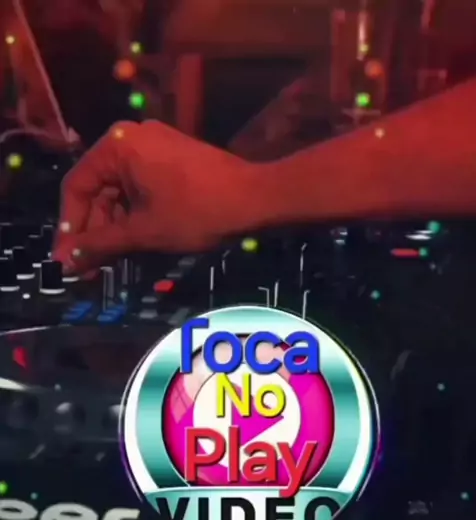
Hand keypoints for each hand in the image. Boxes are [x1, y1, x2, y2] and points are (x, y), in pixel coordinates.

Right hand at [53, 121, 264, 273]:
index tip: (65, 261)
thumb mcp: (144, 232)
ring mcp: (152, 146)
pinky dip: (132, 216)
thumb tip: (67, 262)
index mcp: (117, 145)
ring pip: (119, 193)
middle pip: (97, 190)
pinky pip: (139, 188)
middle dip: (92, 232)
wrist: (255, 199)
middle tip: (86, 270)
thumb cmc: (197, 212)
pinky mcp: (170, 159)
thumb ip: (101, 244)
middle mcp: (130, 137)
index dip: (69, 228)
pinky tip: (129, 245)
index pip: (76, 187)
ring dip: (112, 228)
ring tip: (107, 264)